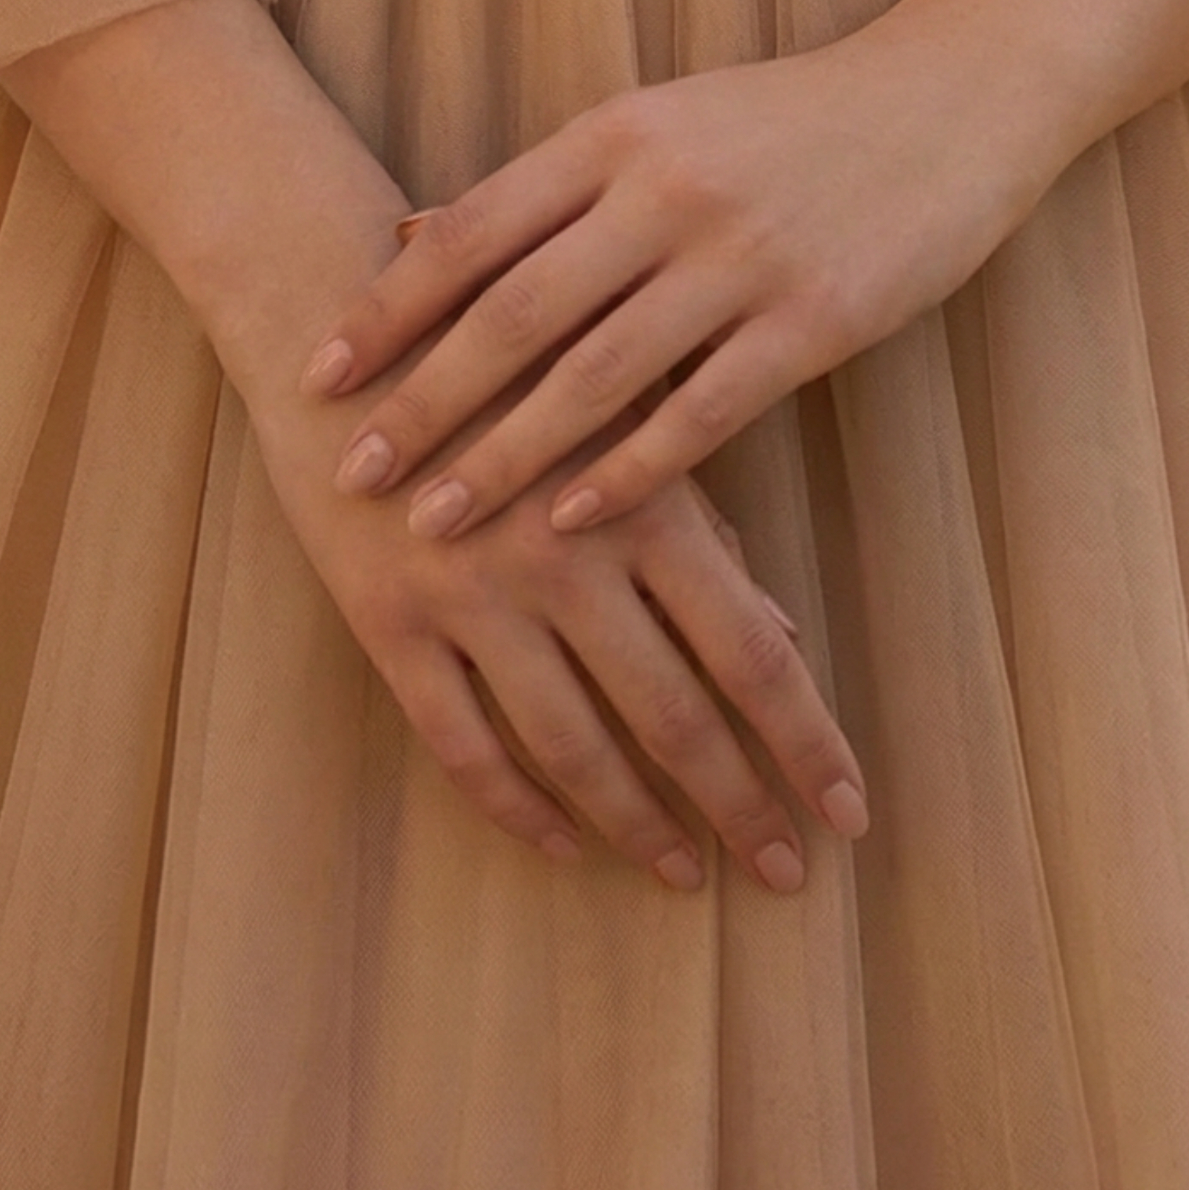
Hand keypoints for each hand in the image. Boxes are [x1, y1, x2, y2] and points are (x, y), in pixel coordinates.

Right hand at [255, 406, 866, 894]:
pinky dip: (517, 806)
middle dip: (740, 807)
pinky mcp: (389, 622)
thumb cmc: (507, 356)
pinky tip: (561, 842)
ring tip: (684, 873)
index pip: (751, 654)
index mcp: (639, 502)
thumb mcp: (620, 414)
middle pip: (674, 717)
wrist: (338, 316)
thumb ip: (700, 525)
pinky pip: (462, 745)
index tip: (849, 816)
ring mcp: (471, 596)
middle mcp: (562, 559)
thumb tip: (779, 636)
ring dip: (637, 824)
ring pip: (572, 748)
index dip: (806, 743)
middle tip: (786, 873)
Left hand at [305, 0, 1188, 540]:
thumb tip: (414, 239)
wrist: (952, 97)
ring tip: (436, 524)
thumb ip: (548, 187)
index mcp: (613, 136)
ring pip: (594, 377)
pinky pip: (700, 412)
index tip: (316, 377)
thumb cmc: (789, 121)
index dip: (386, 312)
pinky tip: (571, 522)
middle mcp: (663, 193)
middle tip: (350, 474)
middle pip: (511, 315)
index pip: (470, 232)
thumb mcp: (660, 122)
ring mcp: (739, 258)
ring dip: (504, 457)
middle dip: (421, 404)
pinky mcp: (813, 321)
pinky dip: (627, 474)